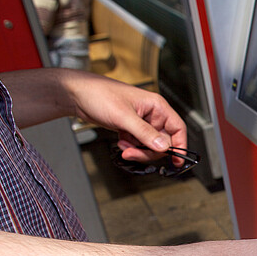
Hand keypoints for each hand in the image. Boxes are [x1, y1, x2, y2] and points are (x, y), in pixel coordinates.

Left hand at [62, 71, 185, 160]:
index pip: (177, 128)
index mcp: (156, 106)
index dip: (180, 145)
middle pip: (163, 141)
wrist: (76, 95)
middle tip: (134, 153)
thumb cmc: (99, 94)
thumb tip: (163, 147)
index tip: (178, 160)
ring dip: (138, 150)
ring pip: (150, 145)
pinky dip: (130, 147)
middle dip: (149, 151)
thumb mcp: (123, 116)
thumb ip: (145, 133)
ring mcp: (141, 122)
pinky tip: (120, 142)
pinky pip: (138, 144)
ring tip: (123, 145)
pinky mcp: (131, 128)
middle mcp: (152, 114)